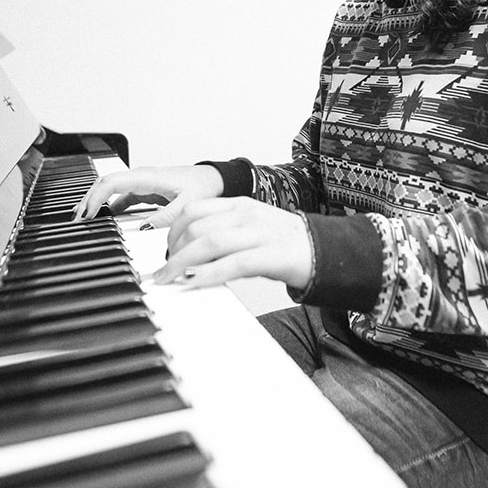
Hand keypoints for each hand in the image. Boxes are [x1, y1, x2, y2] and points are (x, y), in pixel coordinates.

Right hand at [73, 164, 223, 222]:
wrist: (214, 179)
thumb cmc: (203, 187)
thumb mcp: (188, 205)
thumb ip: (167, 217)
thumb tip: (143, 227)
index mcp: (148, 177)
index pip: (112, 182)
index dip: (95, 197)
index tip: (86, 214)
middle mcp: (141, 178)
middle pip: (105, 184)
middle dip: (87, 199)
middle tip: (76, 219)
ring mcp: (141, 184)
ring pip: (110, 190)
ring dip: (95, 202)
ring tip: (83, 219)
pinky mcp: (144, 191)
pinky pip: (120, 196)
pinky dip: (108, 206)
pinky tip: (102, 218)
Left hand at [153, 197, 312, 291]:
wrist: (324, 251)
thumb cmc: (284, 244)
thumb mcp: (248, 229)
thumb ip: (221, 233)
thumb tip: (187, 253)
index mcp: (239, 205)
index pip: (193, 209)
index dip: (171, 231)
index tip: (163, 251)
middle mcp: (247, 215)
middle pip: (196, 227)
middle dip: (172, 251)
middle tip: (165, 271)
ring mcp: (260, 233)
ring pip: (209, 242)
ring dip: (182, 263)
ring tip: (170, 279)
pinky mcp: (272, 255)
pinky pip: (233, 263)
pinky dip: (208, 273)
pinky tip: (194, 282)